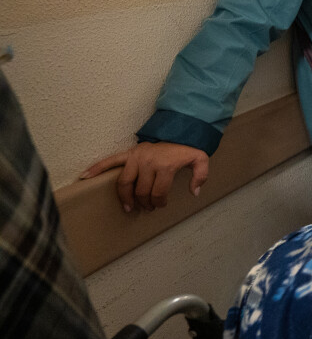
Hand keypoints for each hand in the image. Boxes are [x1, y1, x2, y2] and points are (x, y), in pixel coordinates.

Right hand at [81, 142, 209, 212]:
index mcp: (165, 166)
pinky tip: (85, 176)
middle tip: (147, 208)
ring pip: (125, 182)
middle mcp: (149, 162)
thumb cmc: (187, 149)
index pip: (158, 192)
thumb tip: (194, 192)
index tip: (160, 205)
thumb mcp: (200, 160)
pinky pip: (111, 161)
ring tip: (127, 206)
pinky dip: (97, 168)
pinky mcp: (129, 153)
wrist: (179, 130)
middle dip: (143, 202)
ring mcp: (137, 157)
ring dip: (125, 197)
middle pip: (141, 190)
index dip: (159, 202)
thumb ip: (201, 176)